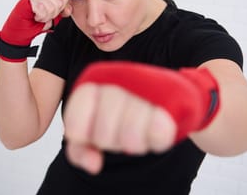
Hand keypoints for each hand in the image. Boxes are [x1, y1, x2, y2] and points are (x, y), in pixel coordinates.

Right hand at [29, 0, 71, 30]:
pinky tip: (34, 16)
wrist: (19, 30)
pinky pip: (42, 10)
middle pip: (60, 3)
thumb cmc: (33, 22)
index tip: (51, 13)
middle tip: (43, 16)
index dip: (60, 9)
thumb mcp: (52, 17)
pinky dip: (40, 17)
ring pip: (52, 7)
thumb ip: (62, 11)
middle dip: (53, 14)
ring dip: (45, 17)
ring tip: (38, 16)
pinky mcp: (29, 0)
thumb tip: (69, 9)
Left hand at [62, 61, 219, 173]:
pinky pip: (158, 133)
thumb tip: (94, 164)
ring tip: (138, 131)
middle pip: (103, 135)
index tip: (90, 135)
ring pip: (130, 136)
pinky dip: (156, 138)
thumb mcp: (94, 130)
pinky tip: (155, 130)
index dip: (82, 137)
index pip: (75, 123)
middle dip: (111, 143)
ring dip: (135, 143)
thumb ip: (80, 149)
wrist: (171, 97)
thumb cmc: (124, 114)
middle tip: (120, 132)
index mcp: (94, 84)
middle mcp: (117, 82)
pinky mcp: (170, 100)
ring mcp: (143, 89)